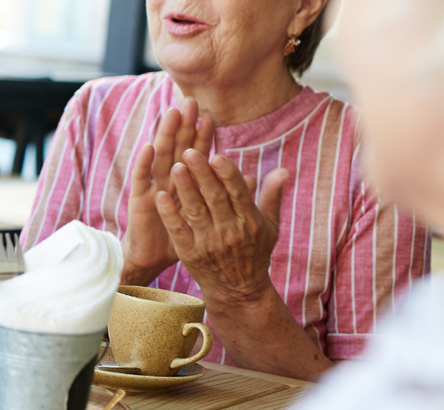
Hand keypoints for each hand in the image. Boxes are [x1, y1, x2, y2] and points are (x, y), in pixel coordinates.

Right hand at [121, 100, 213, 283]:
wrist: (155, 257)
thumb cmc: (184, 235)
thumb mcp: (209, 214)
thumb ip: (227, 193)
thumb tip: (250, 175)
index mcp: (186, 181)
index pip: (197, 154)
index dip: (203, 137)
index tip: (211, 117)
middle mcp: (169, 179)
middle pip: (178, 148)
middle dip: (184, 126)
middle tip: (190, 103)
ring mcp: (153, 187)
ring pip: (160, 156)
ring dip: (165, 135)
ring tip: (171, 114)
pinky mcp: (140, 199)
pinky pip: (142, 179)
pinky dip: (144, 163)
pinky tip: (149, 147)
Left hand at [156, 149, 287, 305]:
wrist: (239, 290)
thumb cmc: (255, 251)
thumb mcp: (269, 226)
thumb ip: (271, 196)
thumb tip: (283, 170)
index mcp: (249, 221)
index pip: (238, 193)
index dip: (227, 174)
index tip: (217, 155)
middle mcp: (230, 231)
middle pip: (214, 198)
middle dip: (202, 174)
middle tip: (189, 152)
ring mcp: (209, 243)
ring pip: (195, 210)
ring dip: (185, 188)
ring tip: (175, 166)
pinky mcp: (190, 253)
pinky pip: (178, 230)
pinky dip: (169, 214)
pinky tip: (160, 196)